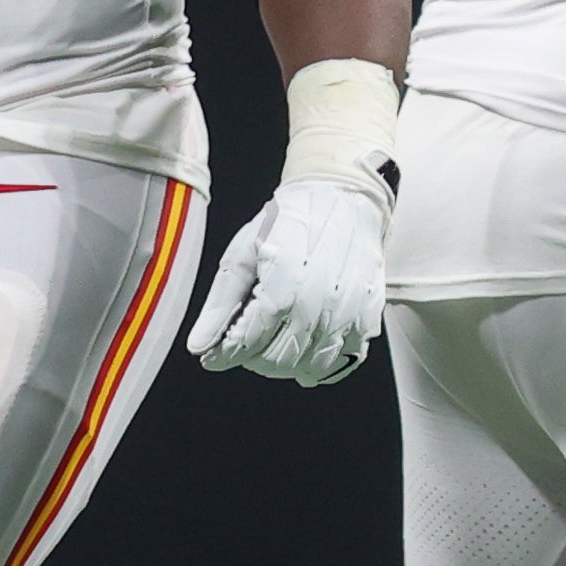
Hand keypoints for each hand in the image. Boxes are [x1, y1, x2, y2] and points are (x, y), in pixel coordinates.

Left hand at [187, 179, 388, 385]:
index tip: (214, 356)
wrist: (342, 198)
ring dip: (284, 364)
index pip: (246, 344)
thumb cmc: (289, 222)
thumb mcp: (243, 254)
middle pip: (276, 361)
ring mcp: (347, 315)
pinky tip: (304, 351)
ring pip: (308, 367)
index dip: (225, 355)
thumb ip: (220, 304)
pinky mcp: (367, 319)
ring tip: (273, 343)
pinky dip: (320, 365)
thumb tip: (199, 346)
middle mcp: (318, 306)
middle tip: (245, 341)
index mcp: (283, 287)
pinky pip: (343, 362)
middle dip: (252, 358)